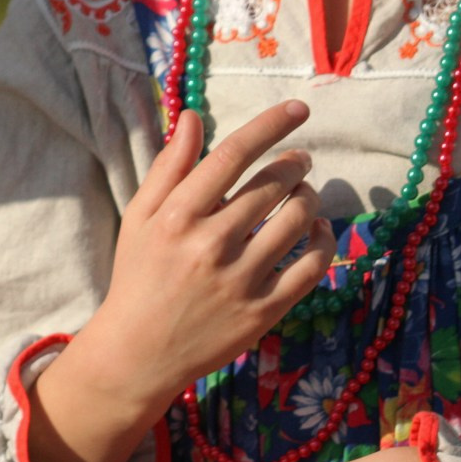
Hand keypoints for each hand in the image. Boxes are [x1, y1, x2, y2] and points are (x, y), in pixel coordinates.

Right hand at [27, 104, 331, 461]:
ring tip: (303, 194)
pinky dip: (321, 241)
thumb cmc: (138, 276)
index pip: (233, 156)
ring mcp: (240, 280)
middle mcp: (210, 244)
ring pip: (296, 221)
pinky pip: (311, 268)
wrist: (139, 352)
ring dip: (308, 198)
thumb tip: (193, 118)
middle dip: (293, 164)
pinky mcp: (263, 312)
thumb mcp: (140, 217)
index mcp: (177, 215)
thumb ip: (169, 167)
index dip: (270, 126)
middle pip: (271, 185)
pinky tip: (316, 229)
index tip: (298, 108)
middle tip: (299, 161)